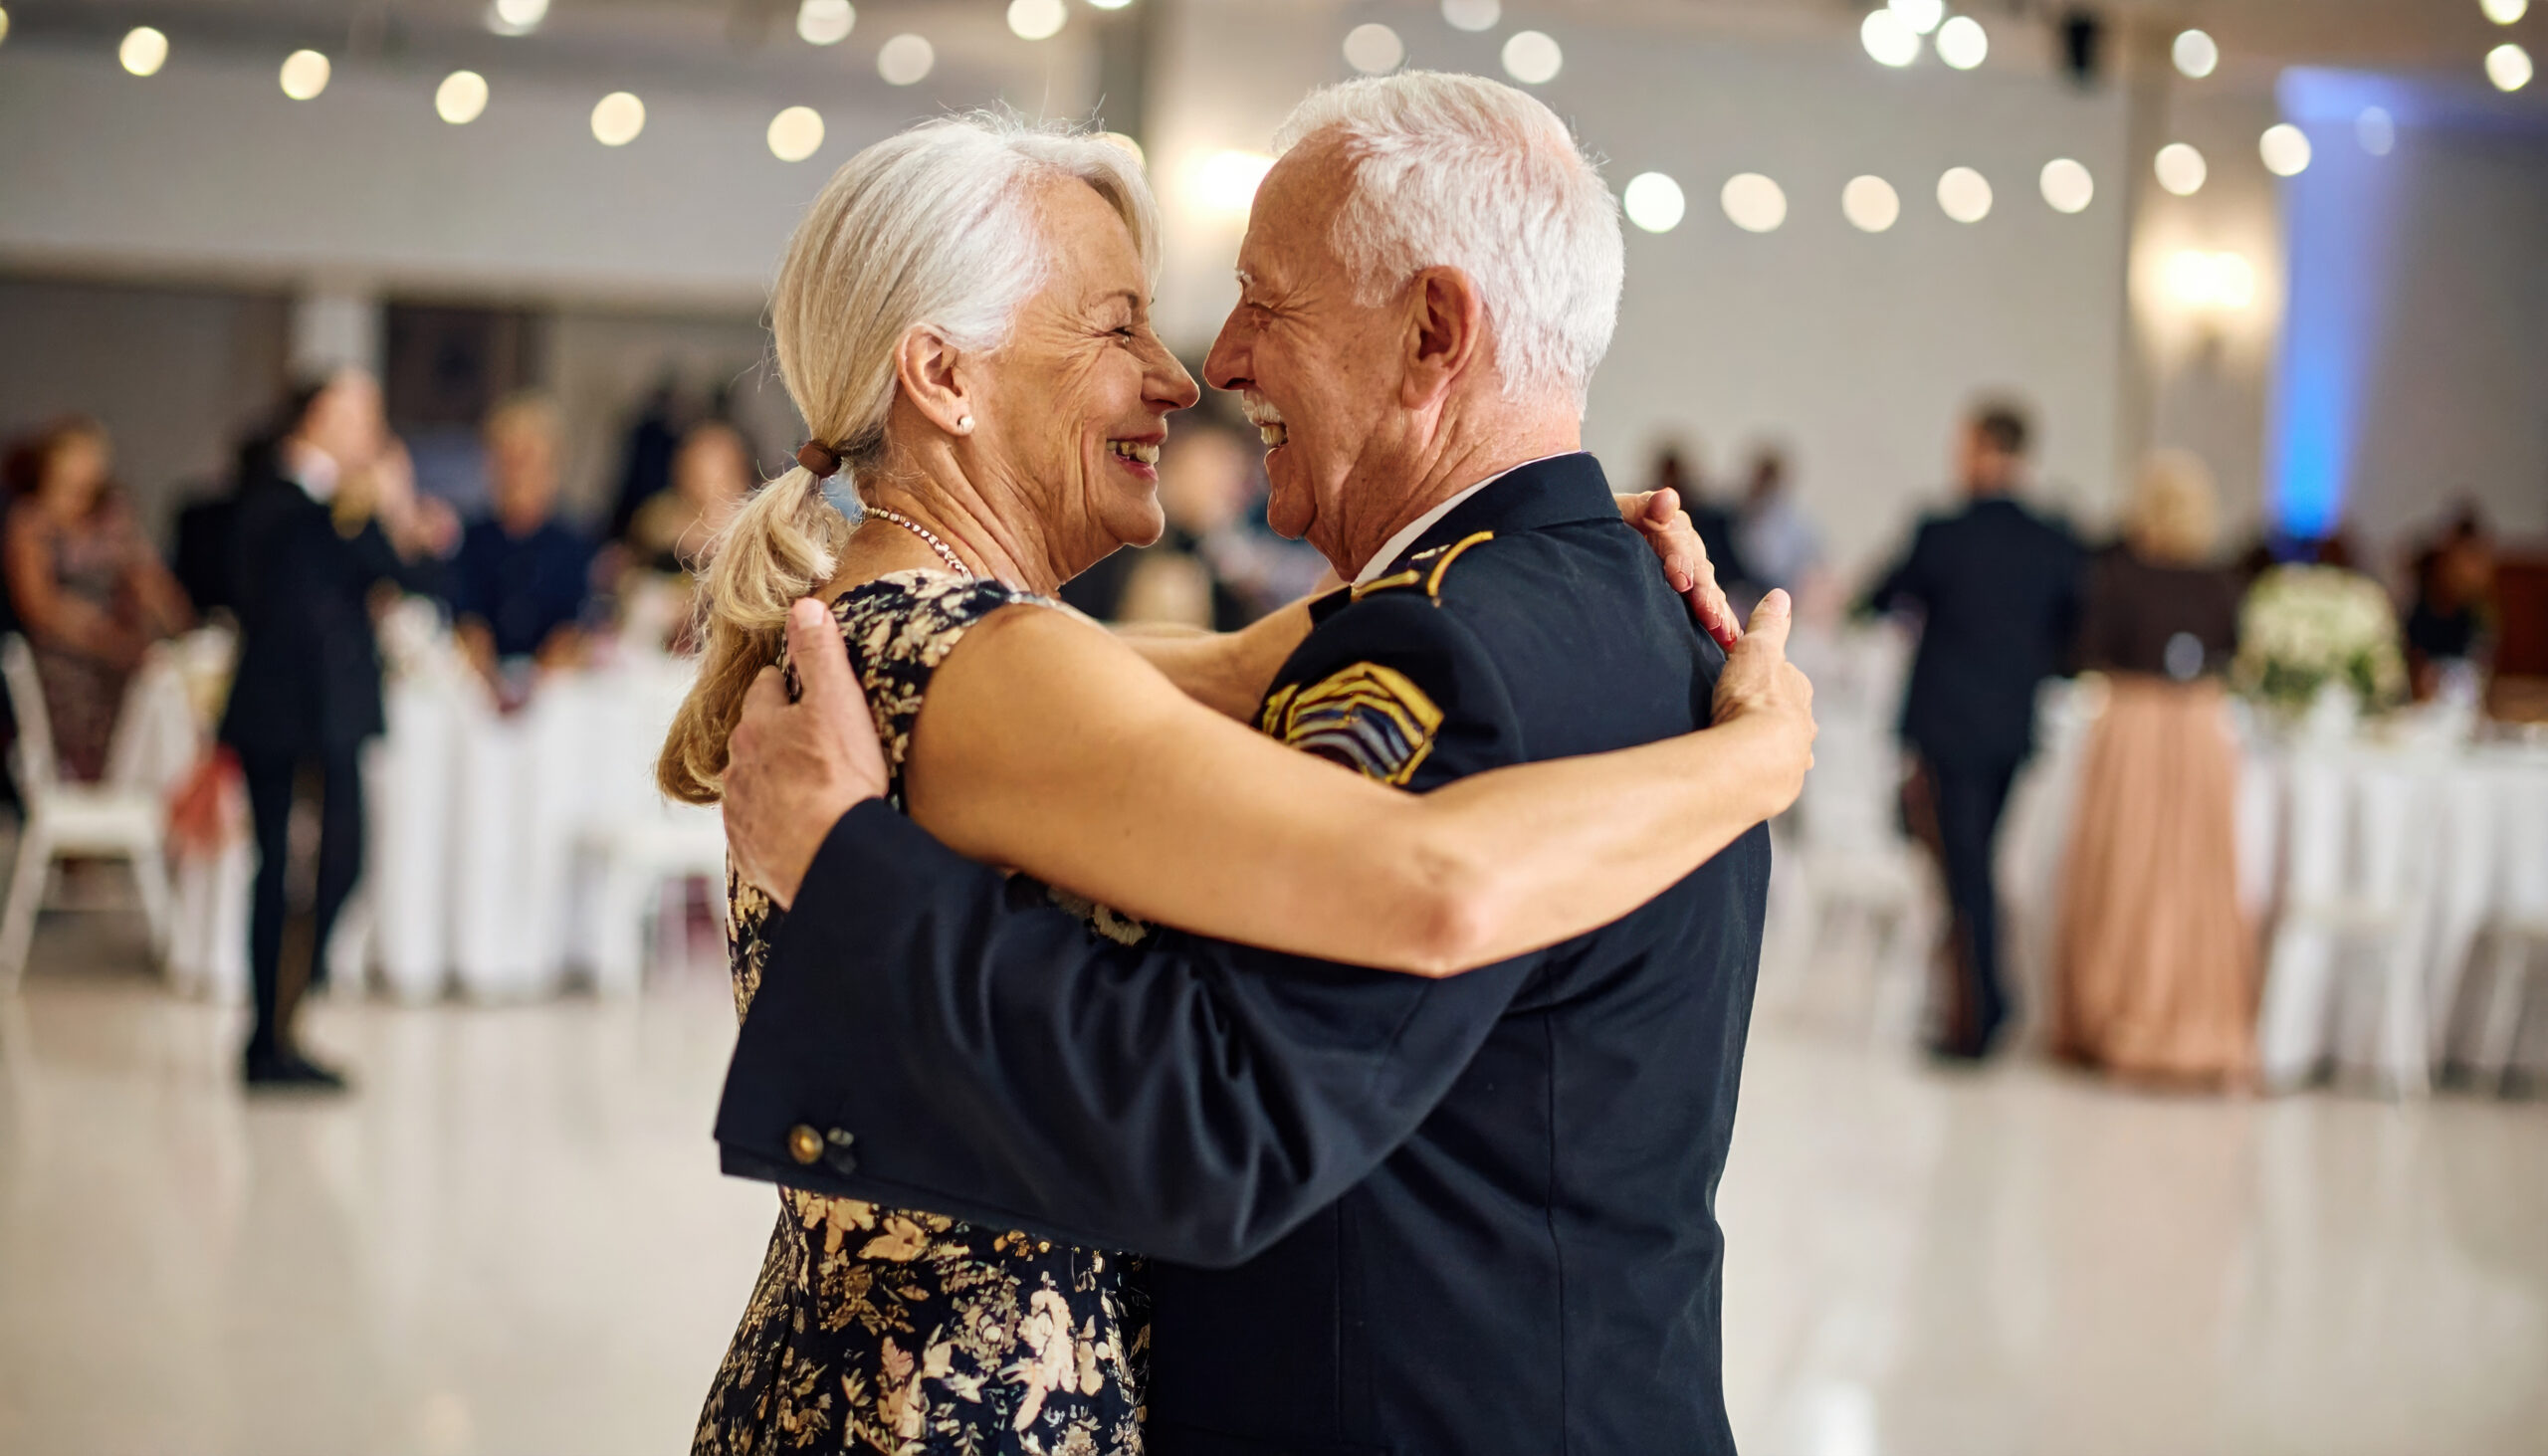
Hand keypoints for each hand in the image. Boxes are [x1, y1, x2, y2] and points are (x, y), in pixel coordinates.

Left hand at [722, 597, 889, 908]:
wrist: (830, 858)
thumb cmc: (838, 778)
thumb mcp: (837, 703)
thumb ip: (820, 653)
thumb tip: (804, 605)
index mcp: (757, 725)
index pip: (766, 690)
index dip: (785, 686)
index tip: (800, 687)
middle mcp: (737, 767)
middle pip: (752, 737)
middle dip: (772, 733)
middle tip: (804, 737)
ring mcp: (740, 811)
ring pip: (749, 782)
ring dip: (769, 779)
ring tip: (800, 786)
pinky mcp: (748, 850)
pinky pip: (755, 827)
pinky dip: (770, 821)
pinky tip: (794, 828)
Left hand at [1616, 489, 1739, 649]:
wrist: (1593, 537)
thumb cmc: (1603, 523)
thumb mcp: (1617, 510)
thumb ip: (1642, 506)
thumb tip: (1669, 498)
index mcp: (1668, 522)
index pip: (1679, 541)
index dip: (1681, 560)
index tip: (1680, 581)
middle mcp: (1684, 544)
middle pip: (1699, 567)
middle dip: (1704, 592)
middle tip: (1708, 614)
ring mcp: (1689, 567)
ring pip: (1707, 587)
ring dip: (1717, 610)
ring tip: (1724, 632)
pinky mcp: (1689, 589)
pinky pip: (1708, 603)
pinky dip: (1721, 619)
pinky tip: (1730, 639)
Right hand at [1711, 589, 1816, 817]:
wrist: (1756, 757)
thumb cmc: (1753, 700)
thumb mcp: (1756, 649)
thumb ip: (1768, 624)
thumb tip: (1781, 595)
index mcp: (1799, 689)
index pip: (1789, 679)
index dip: (1772, 677)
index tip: (1754, 679)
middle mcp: (1805, 725)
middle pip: (1793, 715)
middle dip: (1778, 716)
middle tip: (1751, 717)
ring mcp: (1796, 757)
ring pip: (1789, 748)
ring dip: (1775, 748)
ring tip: (1752, 750)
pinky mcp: (1782, 785)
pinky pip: (1775, 776)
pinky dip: (1766, 773)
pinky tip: (1754, 776)